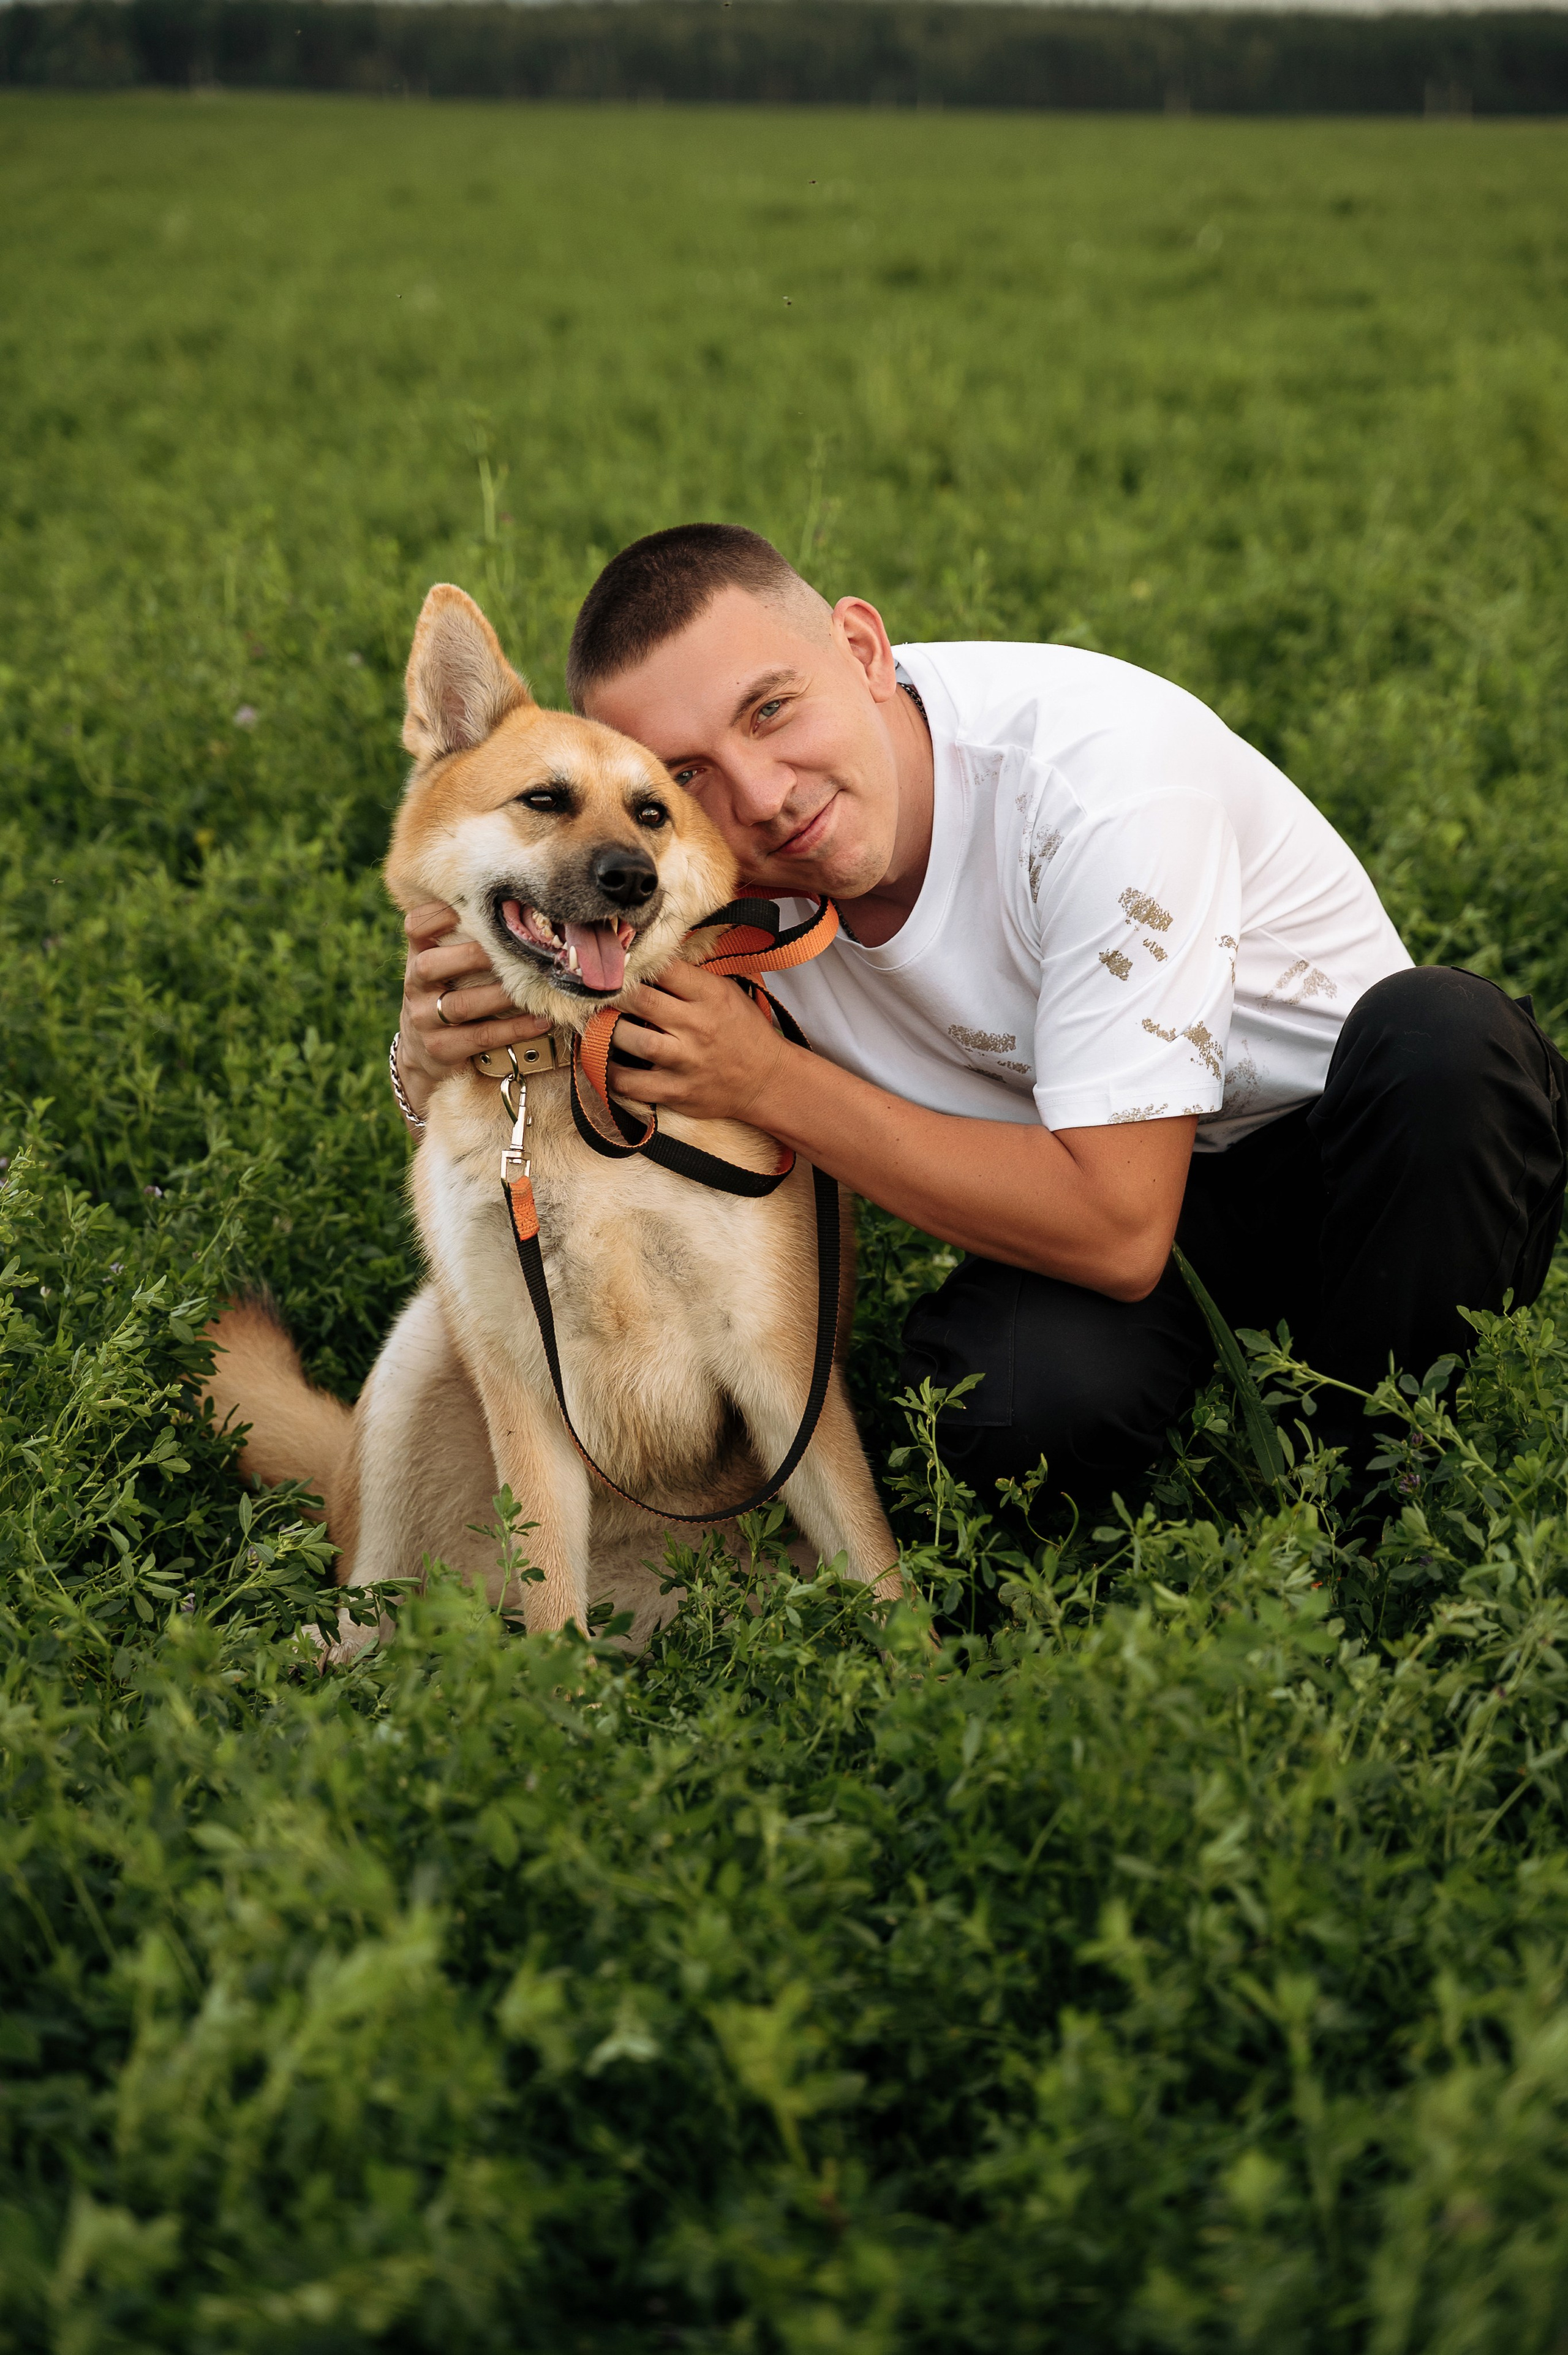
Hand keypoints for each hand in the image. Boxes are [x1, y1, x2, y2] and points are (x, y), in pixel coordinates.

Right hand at [397, 901, 550, 1122]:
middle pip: (429, 966)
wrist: (422, 1055)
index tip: (464, 909)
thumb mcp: (445, 970)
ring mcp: (424, 1020)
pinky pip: (481, 1036)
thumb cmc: (448, 997)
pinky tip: (541, 1021)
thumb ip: (464, 943)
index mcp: (418, 957)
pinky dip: (515, 1028)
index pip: (414, 927)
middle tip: (510, 950)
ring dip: (500, 995)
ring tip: (534, 988)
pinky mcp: (441, 1049)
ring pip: (460, 1005)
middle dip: (471, 956)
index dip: (435, 916)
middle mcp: (415, 986)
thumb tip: (519, 913)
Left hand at [606, 961, 793, 1125]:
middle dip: (614, 993)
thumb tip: (650, 958)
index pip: (665, 968)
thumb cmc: (744, 1033)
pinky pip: (629, 1083)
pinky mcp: (676, 1091)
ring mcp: (685, 1061)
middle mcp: (696, 1026)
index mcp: (710, 996)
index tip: (621, 964)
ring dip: (607, 1030)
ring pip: (629, 1040)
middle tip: (599, 993)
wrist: (767, 1081)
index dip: (637, 963)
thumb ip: (691, 978)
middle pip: (640, 1000)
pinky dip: (610, 1072)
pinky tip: (606, 1062)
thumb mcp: (728, 993)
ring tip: (600, 1025)